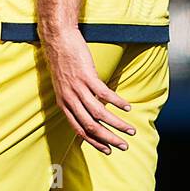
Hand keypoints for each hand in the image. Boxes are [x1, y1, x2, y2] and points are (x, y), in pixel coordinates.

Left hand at [44, 27, 135, 153]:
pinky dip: (117, 102)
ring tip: (131, 129)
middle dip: (108, 139)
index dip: (94, 142)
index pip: (79, 130)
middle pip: (91, 126)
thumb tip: (89, 112)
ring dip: (117, 124)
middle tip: (123, 146)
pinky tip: (127, 107)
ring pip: (100, 113)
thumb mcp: (64, 86)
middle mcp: (70, 99)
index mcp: (63, 104)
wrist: (58, 40)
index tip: (107, 150)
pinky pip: (104, 94)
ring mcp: (78, 88)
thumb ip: (75, 100)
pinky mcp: (87, 76)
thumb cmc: (63, 62)